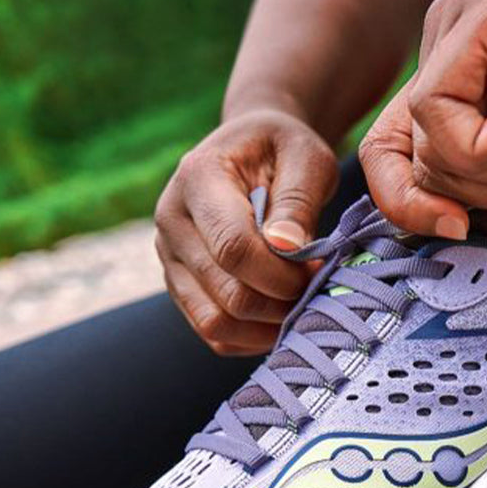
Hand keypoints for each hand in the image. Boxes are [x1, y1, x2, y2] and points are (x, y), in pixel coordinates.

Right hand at [155, 109, 337, 354]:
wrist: (254, 150)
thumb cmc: (284, 150)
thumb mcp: (306, 156)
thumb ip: (298, 200)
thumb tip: (286, 248)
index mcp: (197, 179)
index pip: (232, 248)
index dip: (280, 273)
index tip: (317, 267)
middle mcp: (171, 221)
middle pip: (226, 293)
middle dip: (280, 302)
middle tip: (315, 287)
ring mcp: (169, 258)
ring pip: (215, 323)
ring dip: (266, 327)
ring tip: (300, 303)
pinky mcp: (180, 286)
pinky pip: (214, 334)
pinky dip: (252, 338)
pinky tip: (280, 316)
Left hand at [360, 0, 486, 234]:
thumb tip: (445, 217)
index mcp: (454, 85)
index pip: (386, 159)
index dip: (406, 208)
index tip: (457, 229)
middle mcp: (445, 53)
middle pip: (419, 167)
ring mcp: (459, 26)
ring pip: (430, 147)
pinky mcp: (484, 11)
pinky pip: (440, 109)